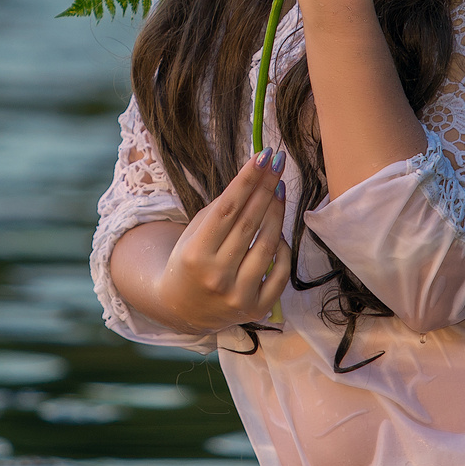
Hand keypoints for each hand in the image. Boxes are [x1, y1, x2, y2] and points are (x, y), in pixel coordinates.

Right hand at [114, 151, 290, 334]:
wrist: (181, 308)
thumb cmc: (188, 261)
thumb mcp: (193, 233)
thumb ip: (221, 210)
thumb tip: (256, 179)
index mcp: (195, 255)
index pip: (227, 209)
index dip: (247, 180)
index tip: (264, 156)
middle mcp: (217, 276)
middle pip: (249, 223)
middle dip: (266, 187)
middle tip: (278, 162)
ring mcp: (238, 295)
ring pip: (268, 244)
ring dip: (277, 212)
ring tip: (279, 189)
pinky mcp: (256, 309)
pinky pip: (280, 272)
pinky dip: (283, 249)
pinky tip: (278, 232)